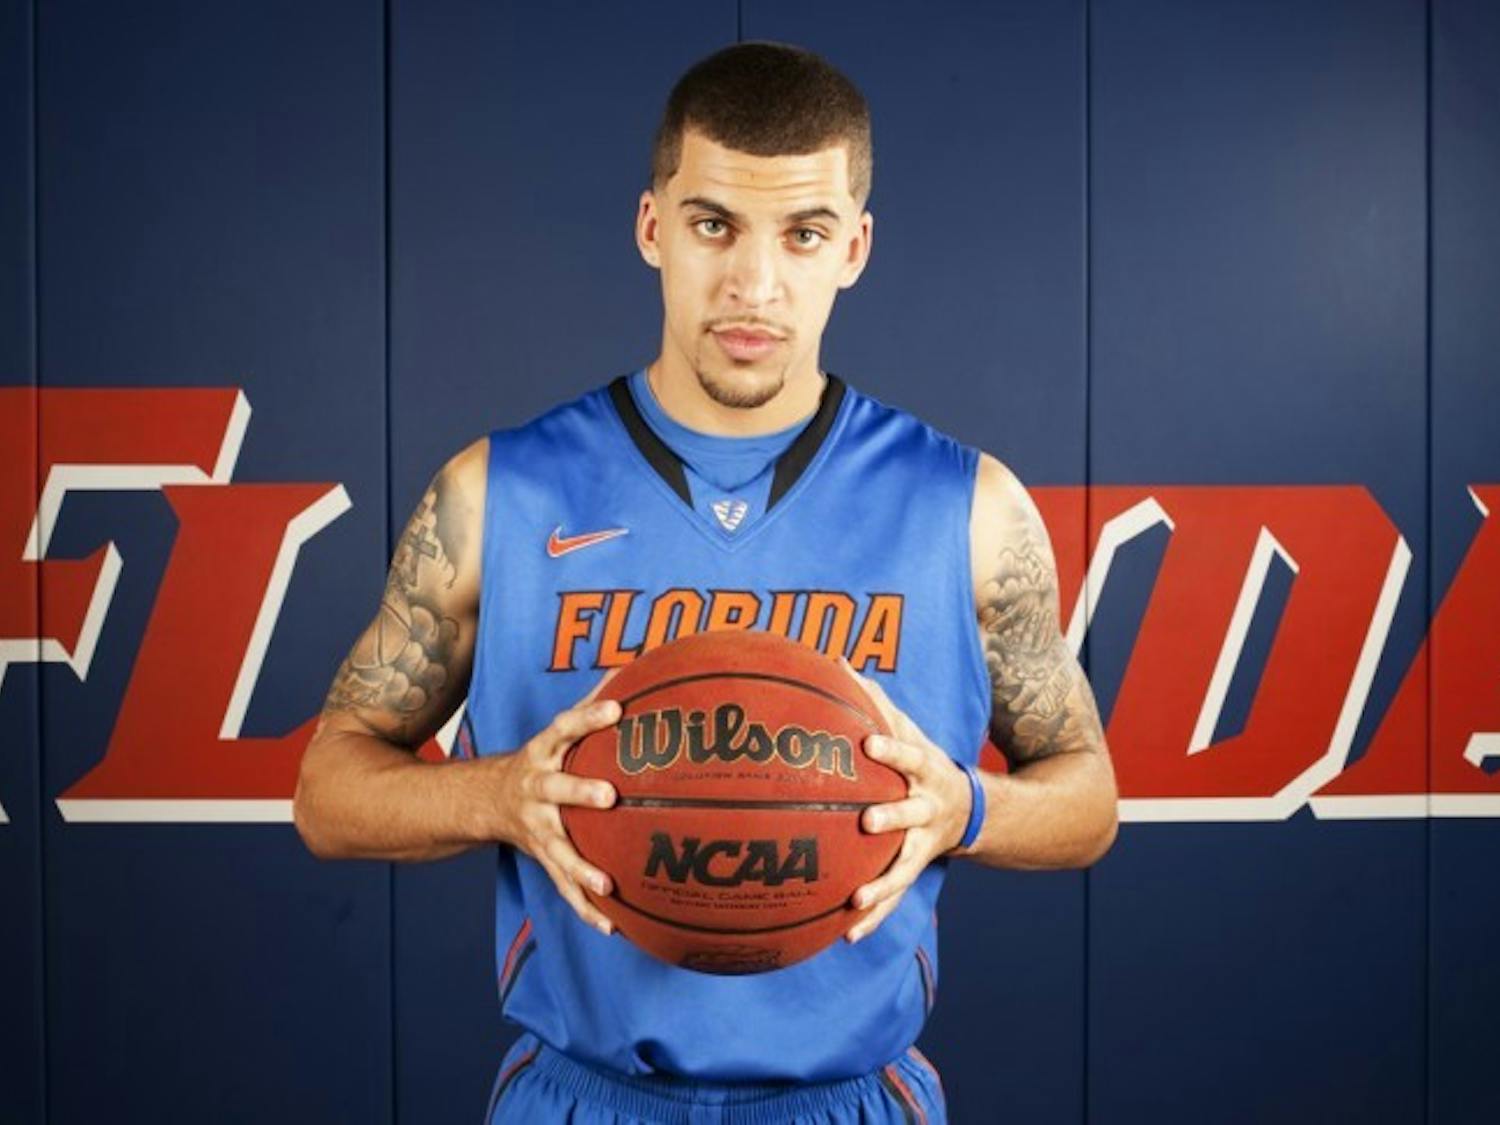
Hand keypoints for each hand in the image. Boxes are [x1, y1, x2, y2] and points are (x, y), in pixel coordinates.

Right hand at [489, 674, 621, 934]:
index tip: (616, 708)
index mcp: (542, 753)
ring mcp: (537, 828)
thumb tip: (634, 671)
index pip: (563, 728)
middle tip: (609, 796)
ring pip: (557, 849)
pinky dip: (585, 908)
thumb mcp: (553, 733)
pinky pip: (563, 887)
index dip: (587, 717)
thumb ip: (590, 705)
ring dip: (580, 868)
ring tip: (606, 885)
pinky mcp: (542, 858)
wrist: (484, 800)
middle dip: (580, 793)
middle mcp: (536, 790)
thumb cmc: (540, 760)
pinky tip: (613, 926)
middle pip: (556, 790)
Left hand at [844, 663, 972, 943]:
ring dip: (882, 884)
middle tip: (867, 822)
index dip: (892, 747)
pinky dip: (873, 917)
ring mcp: (923, 844)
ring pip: (903, 866)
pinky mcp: (914, 871)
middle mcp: (927, 808)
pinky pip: (893, 897)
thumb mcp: (909, 730)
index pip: (908, 753)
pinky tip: (847, 935)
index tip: (869, 741)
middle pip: (910, 814)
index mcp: (923, 770)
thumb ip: (874, 701)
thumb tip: (835, 663)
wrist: (970, 809)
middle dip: (891, 818)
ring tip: (856, 899)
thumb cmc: (920, 762)